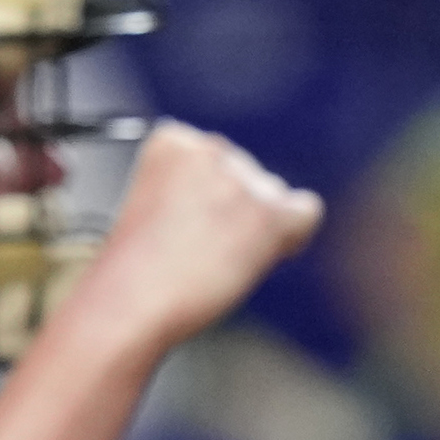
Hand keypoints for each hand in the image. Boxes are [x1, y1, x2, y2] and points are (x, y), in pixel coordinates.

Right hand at [74, 124, 324, 359]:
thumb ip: (194, 188)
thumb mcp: (154, 204)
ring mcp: (240, 180)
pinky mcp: (267, 213)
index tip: (191, 224)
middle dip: (238, 211)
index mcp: (173, 139)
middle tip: (206, 249)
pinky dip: (292, 236)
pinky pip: (306, 212)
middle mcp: (210, 148)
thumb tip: (241, 199)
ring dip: (257, 228)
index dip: (213, 196)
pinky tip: (267, 255)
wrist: (132, 300)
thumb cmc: (136, 270)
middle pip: (250, 174)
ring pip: (275, 197)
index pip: (218, 156)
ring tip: (221, 259)